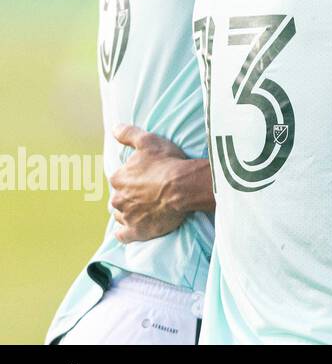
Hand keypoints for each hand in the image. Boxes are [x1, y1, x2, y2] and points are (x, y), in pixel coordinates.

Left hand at [109, 125, 212, 242]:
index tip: (144, 178)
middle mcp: (118, 198)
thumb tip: (114, 128)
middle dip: (129, 197)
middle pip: (119, 198)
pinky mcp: (137, 231)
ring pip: (121, 215)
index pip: (119, 179)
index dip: (131, 179)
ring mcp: (127, 216)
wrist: (184, 186)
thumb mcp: (149, 141)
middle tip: (147, 194)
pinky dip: (125, 233)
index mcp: (118, 178)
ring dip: (128, 213)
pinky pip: (124, 236)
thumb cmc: (168, 162)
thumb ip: (129, 134)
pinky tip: (131, 230)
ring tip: (144, 210)